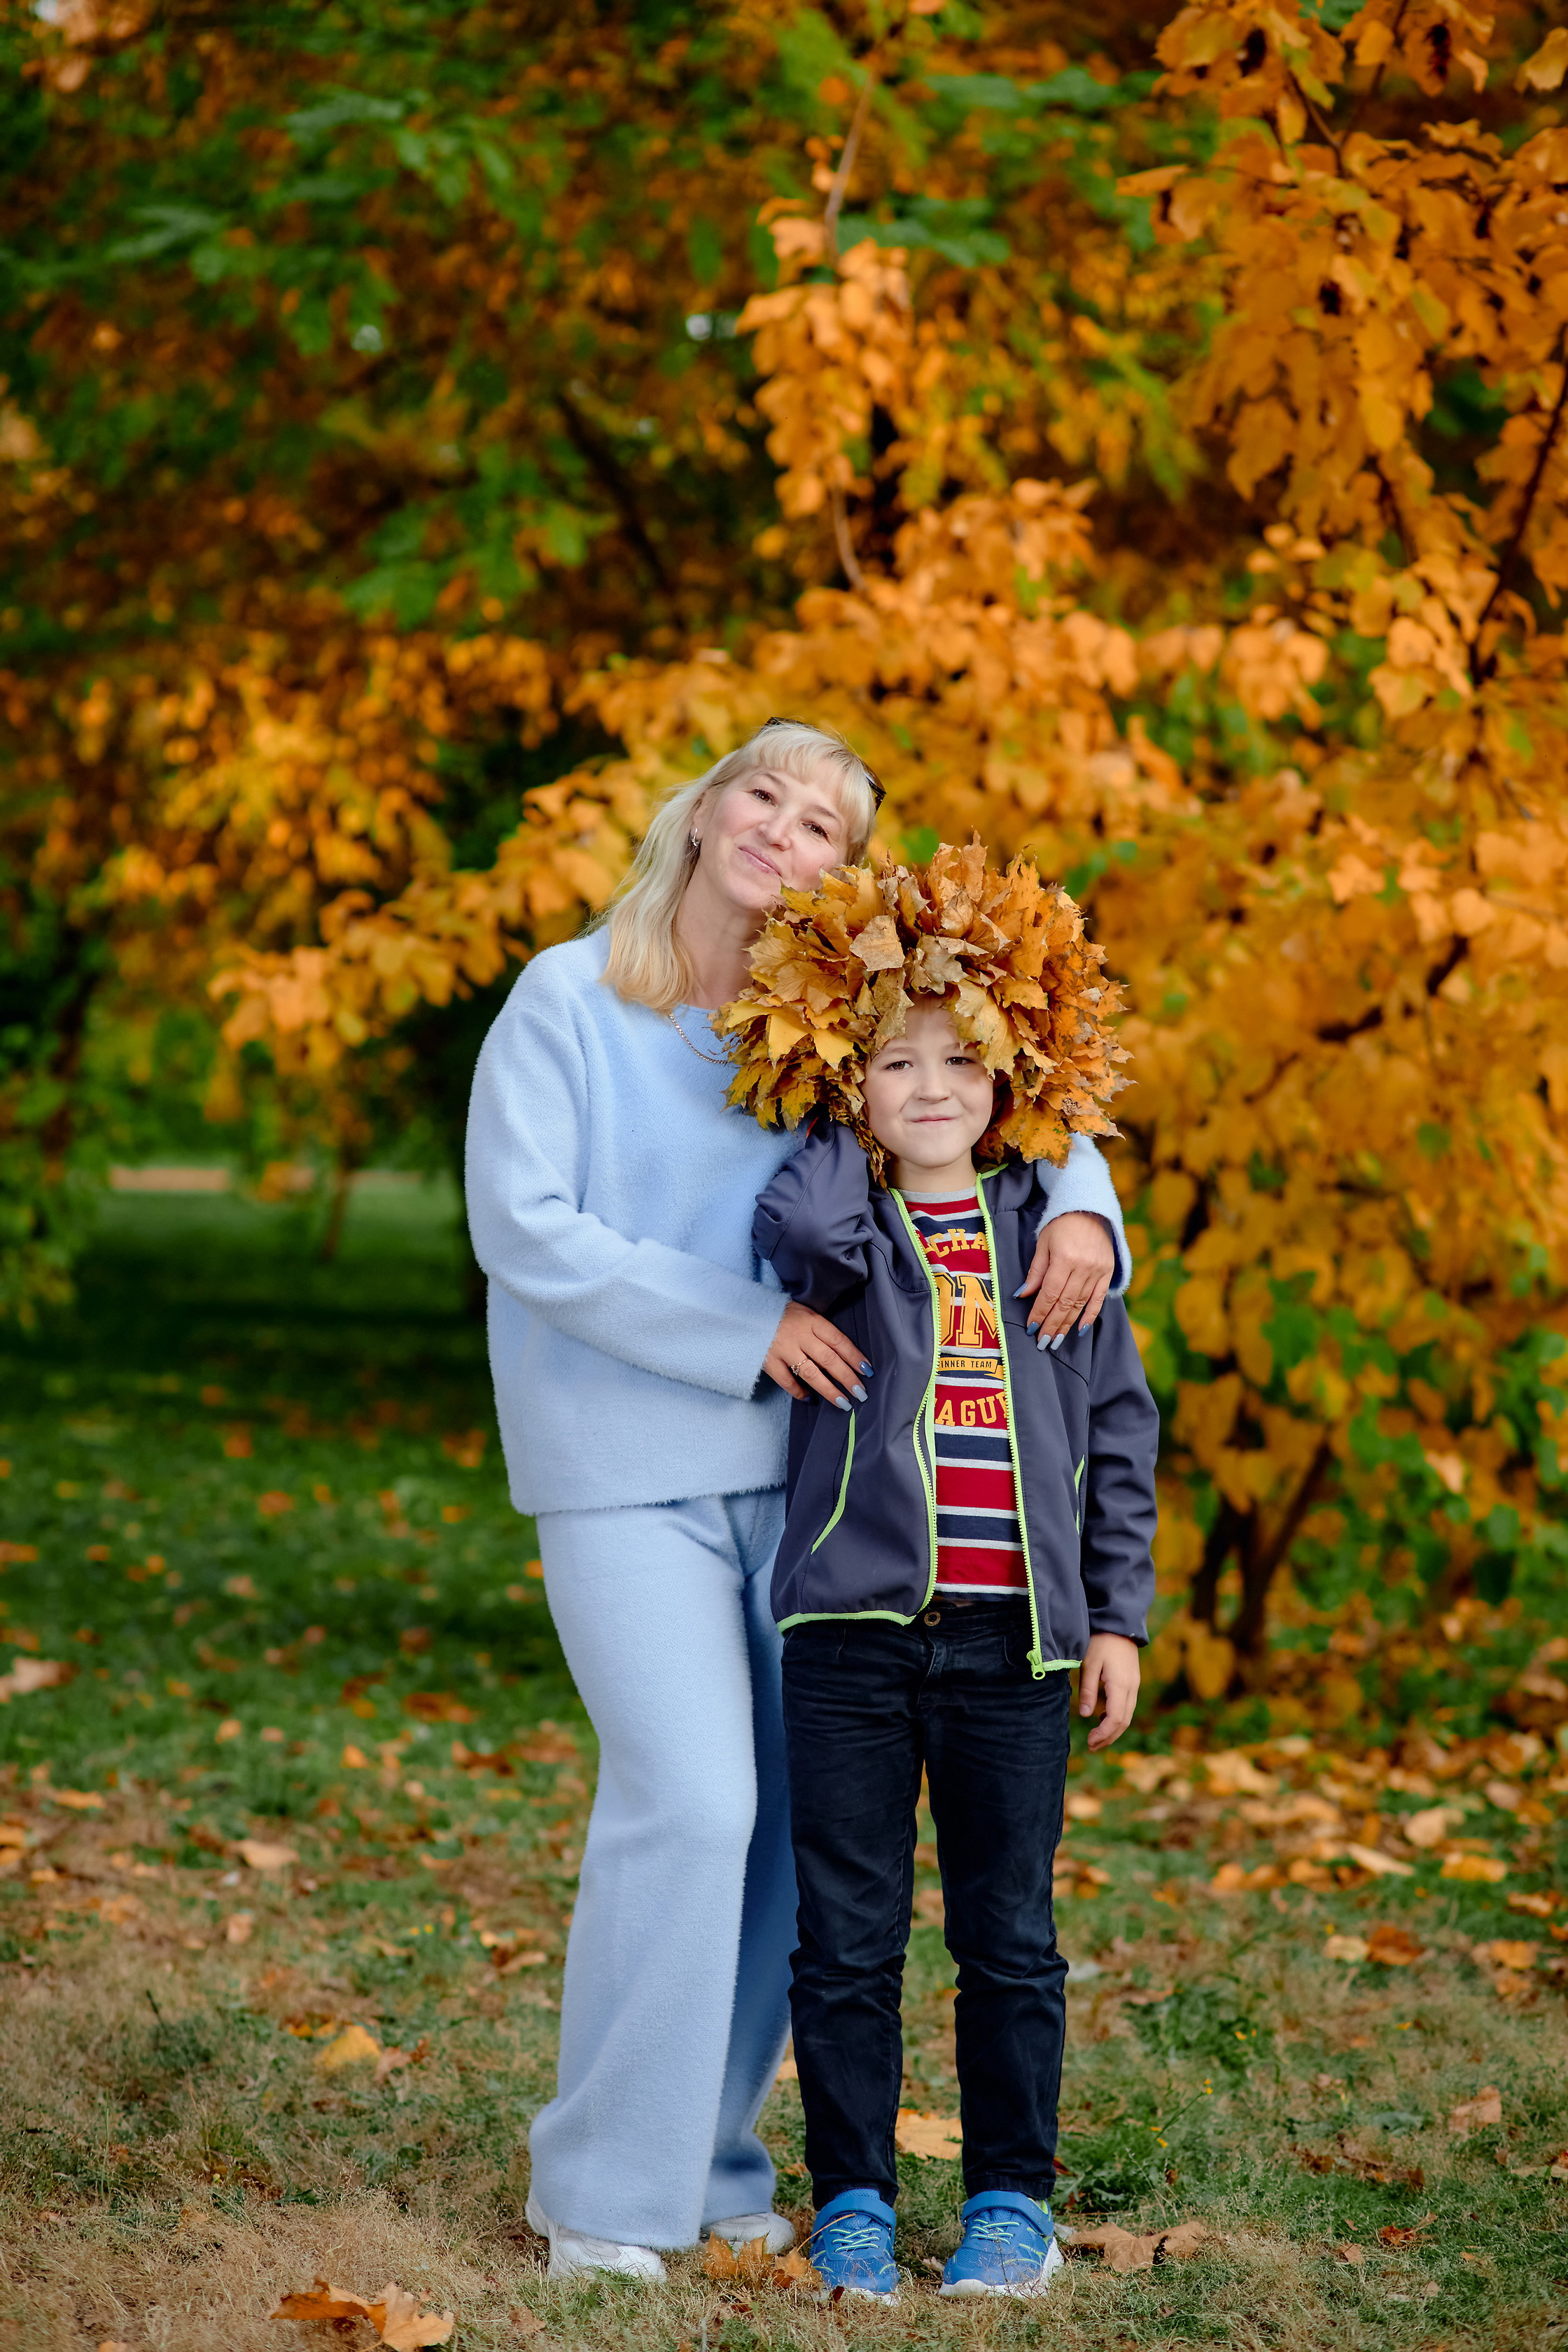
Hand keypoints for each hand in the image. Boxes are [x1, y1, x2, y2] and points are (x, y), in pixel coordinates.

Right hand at [763, 1299, 870, 1409]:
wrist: (748, 1311)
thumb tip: (843, 1354)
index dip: (855, 1357)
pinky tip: (810, 1399)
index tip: (867, 1371)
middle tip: (861, 1393)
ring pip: (810, 1373)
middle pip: (829, 1359)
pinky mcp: (768, 1361)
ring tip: (843, 1402)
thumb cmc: (783, 1313)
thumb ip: (822, 1330)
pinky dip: (799, 1391)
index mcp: (812, 1321)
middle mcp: (800, 1335)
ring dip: (829, 1390)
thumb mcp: (806, 1312)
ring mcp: (783, 1349)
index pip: (839, 1341)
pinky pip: (786, 1381)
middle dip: (847, 1378)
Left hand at [1016, 1210, 1114, 1343]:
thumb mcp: (1043, 1244)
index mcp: (1065, 1258)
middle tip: (1042, 1342)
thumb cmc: (1061, 1225)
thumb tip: (1023, 1295)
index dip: (1039, 1313)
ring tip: (1056, 1340)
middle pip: (1065, 1303)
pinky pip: (1098, 1299)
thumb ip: (1036, 1271)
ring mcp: (1098, 1271)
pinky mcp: (1107, 1273)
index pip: (1050, 1293)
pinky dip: (1090, 1315)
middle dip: (1052, 1325)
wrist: (1090, 1209)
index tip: (1030, 1327)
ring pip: (1080, 1304)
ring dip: (1067, 1324)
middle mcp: (1083, 1267)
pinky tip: (1080, 1330)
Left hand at [1078, 1632, 1139, 1751]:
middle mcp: (1132, 1688)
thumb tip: (1086, 1715)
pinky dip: (1116, 1718)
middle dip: (1108, 1737)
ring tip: (1096, 1738)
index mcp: (1121, 1685)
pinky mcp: (1132, 1682)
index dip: (1103, 1733)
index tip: (1090, 1741)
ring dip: (1113, 1730)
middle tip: (1092, 1746)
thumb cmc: (1101, 1641)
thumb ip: (1088, 1690)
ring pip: (1127, 1716)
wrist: (1119, 1624)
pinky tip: (1102, 1718)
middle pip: (1123, 1722)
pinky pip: (1127, 1706)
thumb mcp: (1089, 1664)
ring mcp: (1134, 1685)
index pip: (1115, 1718)